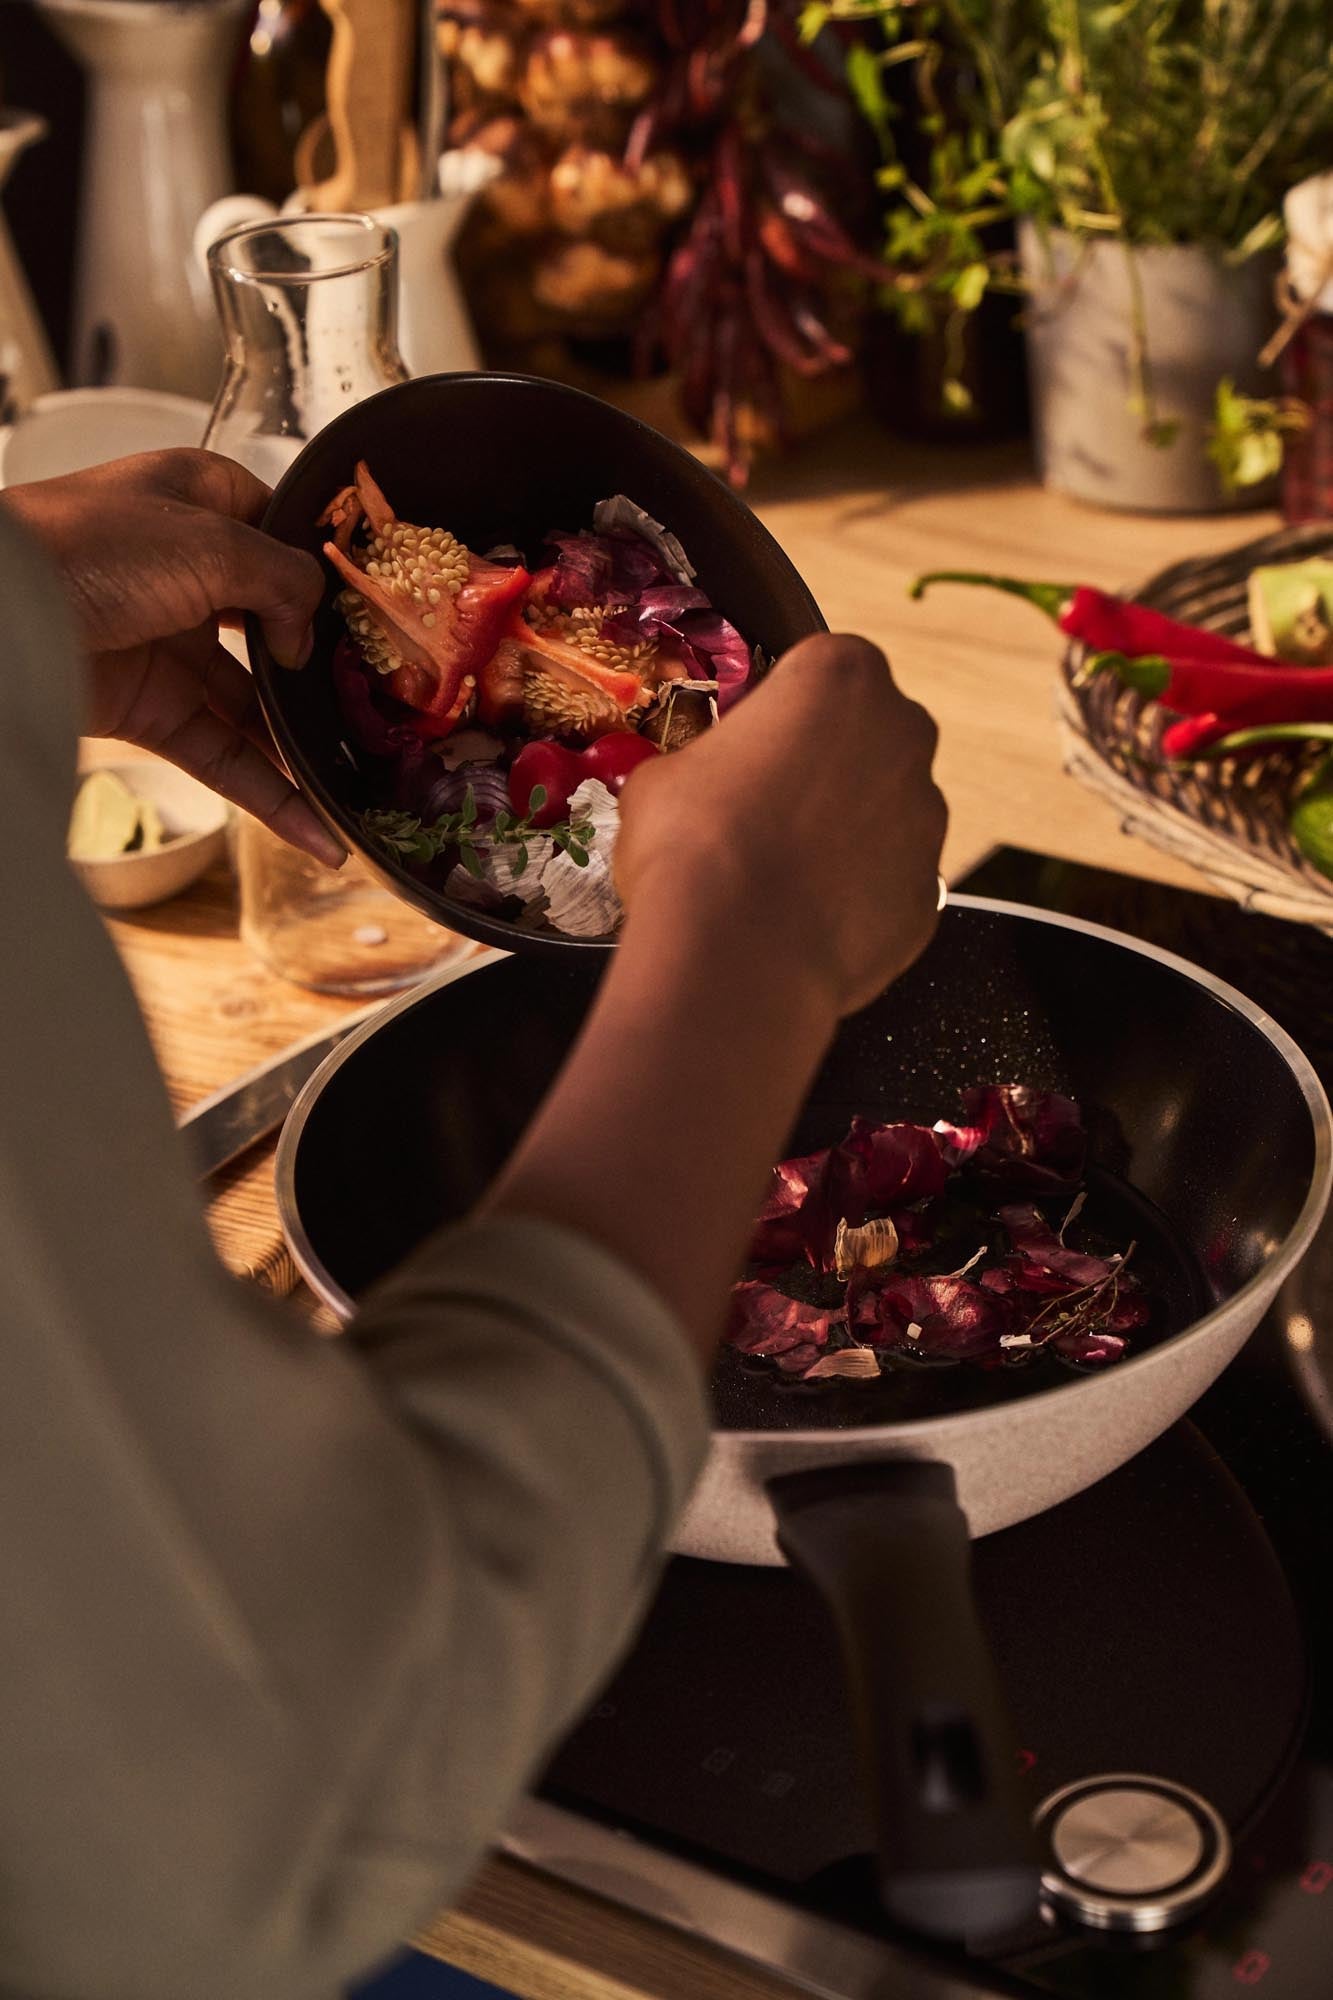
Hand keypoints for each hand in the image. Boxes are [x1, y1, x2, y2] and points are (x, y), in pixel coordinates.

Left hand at [2, 449, 343, 866]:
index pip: (279, 533)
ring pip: (252, 703)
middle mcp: (188, 571)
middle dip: (322, 670)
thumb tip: (309, 632)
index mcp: (199, 502)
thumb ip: (283, 579)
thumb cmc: (87, 548)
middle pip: (275, 627)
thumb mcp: (209, 539)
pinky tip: (315, 831)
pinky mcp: (149, 709)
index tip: (372, 615)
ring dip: (300, 744)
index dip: (324, 573)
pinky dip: (268, 795)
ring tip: (359, 779)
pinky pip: (223, 756)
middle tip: (382, 706)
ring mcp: (169, 643)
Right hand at [613, 633, 946, 1017]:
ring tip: (776, 876)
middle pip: (866, 736)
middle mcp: (904, 732)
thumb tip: (698, 784)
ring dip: (841, 833)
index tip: (746, 749)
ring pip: (883, 811)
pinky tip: (800, 920)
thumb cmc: (693, 847)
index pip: (817, 670)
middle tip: (760, 811)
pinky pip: (888, 884)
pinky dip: (853, 897)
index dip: (777, 712)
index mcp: (843, 673)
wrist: (734, 957)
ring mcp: (928, 816)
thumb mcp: (661, 775)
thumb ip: (704, 760)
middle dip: (823, 767)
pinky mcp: (929, 891)